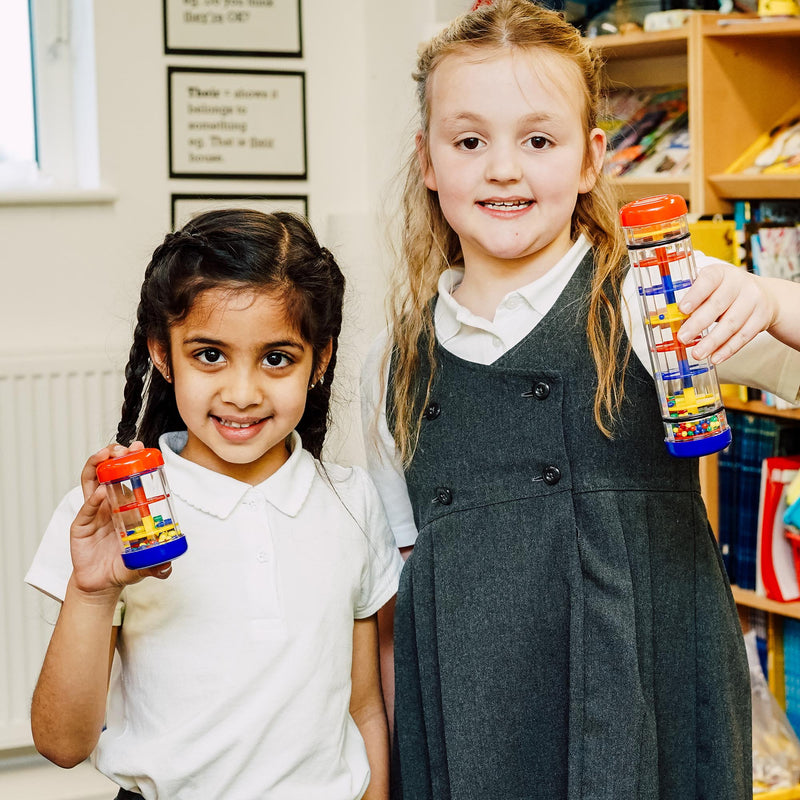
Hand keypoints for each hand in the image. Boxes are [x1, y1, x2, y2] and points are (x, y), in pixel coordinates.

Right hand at [69, 443, 172, 595]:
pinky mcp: (80, 526)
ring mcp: (93, 513)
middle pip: (107, 472)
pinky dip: (93, 499)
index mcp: (125, 506)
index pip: (128, 476)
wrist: (101, 585)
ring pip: (91, 482)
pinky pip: (86, 508)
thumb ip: (156, 564)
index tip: (141, 448)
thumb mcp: (144, 562)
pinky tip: (101, 492)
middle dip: (114, 456)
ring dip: (97, 465)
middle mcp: (108, 505)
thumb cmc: (123, 566)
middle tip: (124, 448)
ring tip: (106, 455)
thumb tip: (168, 567)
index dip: (133, 461)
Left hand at [677, 262, 776, 363]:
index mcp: (720, 273)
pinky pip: (744, 336)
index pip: (707, 281)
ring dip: (712, 341)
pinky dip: (728, 349)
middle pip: (718, 305)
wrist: (765, 296)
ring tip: (696, 354)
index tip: (682, 309)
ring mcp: (753, 300)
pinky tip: (715, 357)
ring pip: (731, 323)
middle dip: (698, 323)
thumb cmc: (726, 293)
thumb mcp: (708, 290)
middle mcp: (739, 284)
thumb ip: (686, 303)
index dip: (695, 295)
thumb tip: (659, 319)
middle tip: (683, 338)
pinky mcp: (761, 318)